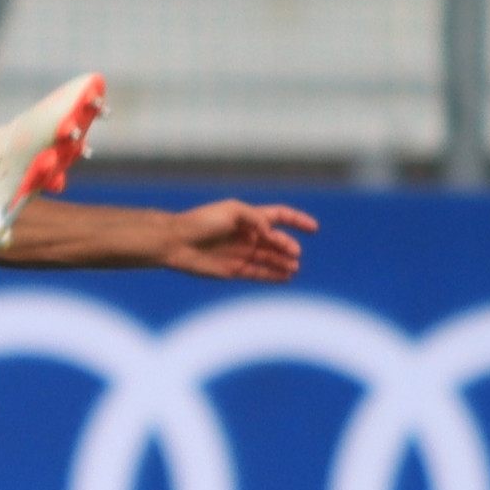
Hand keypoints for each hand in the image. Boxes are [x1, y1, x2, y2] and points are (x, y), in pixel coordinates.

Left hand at [162, 200, 315, 282]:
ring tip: (294, 267)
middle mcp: (247, 235)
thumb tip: (271, 232)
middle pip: (276, 241)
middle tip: (293, 253)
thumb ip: (255, 218)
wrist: (176, 242)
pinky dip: (272, 276)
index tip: (313, 228)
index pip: (279, 217)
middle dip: (288, 246)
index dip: (297, 221)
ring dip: (284, 263)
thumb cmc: (201, 222)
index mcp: (248, 217)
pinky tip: (286, 277)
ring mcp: (241, 253)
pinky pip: (258, 273)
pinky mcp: (233, 270)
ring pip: (270, 259)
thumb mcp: (231, 211)